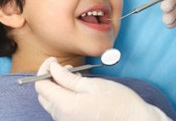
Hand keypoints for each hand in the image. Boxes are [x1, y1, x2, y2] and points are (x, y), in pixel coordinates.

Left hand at [35, 57, 170, 120]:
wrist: (134, 120)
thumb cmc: (118, 102)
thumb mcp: (92, 84)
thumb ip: (67, 78)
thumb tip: (52, 68)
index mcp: (66, 106)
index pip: (41, 86)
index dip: (44, 69)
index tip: (54, 60)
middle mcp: (63, 117)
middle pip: (43, 95)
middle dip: (49, 78)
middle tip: (64, 67)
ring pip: (51, 102)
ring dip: (56, 87)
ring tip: (74, 76)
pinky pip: (60, 109)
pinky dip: (63, 96)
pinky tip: (77, 89)